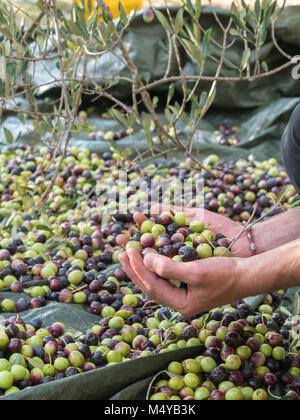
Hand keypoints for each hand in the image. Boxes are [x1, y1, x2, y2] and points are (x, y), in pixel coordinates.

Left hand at [117, 205, 252, 315]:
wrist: (247, 276)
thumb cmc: (225, 274)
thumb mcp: (196, 271)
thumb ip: (170, 268)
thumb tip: (146, 260)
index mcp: (181, 304)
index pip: (152, 285)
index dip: (138, 267)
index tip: (128, 250)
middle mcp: (180, 303)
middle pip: (150, 286)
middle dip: (134, 269)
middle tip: (121, 253)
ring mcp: (184, 297)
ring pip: (156, 282)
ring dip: (142, 268)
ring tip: (129, 255)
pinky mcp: (188, 288)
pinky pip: (165, 278)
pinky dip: (154, 268)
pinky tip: (148, 259)